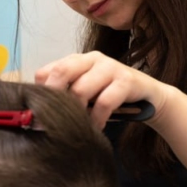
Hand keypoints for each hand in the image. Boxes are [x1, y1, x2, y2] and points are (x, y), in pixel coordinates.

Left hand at [34, 51, 170, 127]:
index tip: (38, 114)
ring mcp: (110, 67)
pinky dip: (97, 118)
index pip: (47, 71)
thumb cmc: (111, 97)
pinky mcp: (126, 80)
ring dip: (77, 113)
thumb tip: (36, 118)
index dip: (40, 93)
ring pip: (81, 89)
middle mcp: (91, 58)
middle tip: (53, 121)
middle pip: (61, 72)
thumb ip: (66, 96)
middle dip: (54, 98)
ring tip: (78, 127)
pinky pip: (104, 101)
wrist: (150, 97)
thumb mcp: (86, 94)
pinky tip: (96, 127)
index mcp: (77, 60)